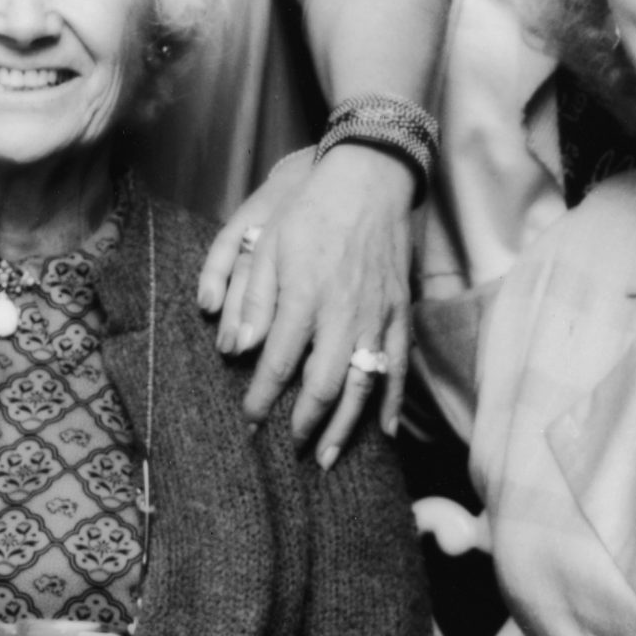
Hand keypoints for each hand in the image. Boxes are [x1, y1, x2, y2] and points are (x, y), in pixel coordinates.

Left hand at [204, 147, 414, 463]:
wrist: (370, 179)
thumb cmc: (311, 210)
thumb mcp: (267, 242)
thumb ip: (252, 297)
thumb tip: (236, 347)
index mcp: (304, 297)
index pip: (278, 364)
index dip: (261, 399)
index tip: (248, 421)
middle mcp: (343, 314)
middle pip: (323, 386)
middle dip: (303, 423)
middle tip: (285, 446)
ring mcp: (376, 316)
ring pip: (362, 385)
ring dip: (344, 426)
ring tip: (325, 456)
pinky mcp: (399, 313)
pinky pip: (398, 367)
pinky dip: (390, 402)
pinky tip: (381, 431)